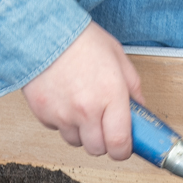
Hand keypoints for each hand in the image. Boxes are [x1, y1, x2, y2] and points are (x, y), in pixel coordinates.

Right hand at [22, 21, 144, 159]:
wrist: (42, 31)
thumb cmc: (80, 40)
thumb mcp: (117, 57)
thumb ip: (133, 87)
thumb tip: (140, 109)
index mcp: (111, 96)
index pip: (120, 143)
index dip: (123, 151)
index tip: (124, 148)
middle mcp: (86, 109)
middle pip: (97, 149)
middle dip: (102, 142)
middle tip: (103, 126)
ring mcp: (62, 114)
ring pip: (75, 141)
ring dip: (81, 132)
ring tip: (81, 109)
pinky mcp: (43, 113)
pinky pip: (56, 129)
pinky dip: (62, 121)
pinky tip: (64, 100)